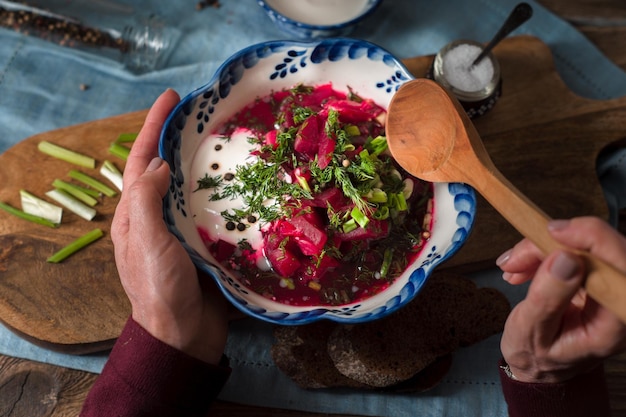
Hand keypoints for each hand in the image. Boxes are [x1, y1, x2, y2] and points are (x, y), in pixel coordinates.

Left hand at [111, 89, 228, 364]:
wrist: (183, 334)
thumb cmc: (159, 289)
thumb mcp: (145, 242)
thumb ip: (147, 201)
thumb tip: (159, 163)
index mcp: (135, 215)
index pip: (141, 161)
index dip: (153, 127)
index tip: (170, 99)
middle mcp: (157, 218)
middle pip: (166, 168)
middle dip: (180, 139)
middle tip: (203, 115)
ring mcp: (181, 230)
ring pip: (191, 187)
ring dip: (204, 163)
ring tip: (225, 141)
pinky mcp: (204, 243)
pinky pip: (212, 209)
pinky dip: (224, 193)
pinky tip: (241, 183)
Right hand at [497, 217, 625, 382]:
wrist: (541, 365)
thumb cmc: (538, 355)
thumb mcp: (532, 331)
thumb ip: (548, 298)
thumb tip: (565, 258)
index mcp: (616, 322)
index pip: (622, 267)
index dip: (593, 239)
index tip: (554, 231)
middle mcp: (620, 301)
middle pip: (603, 250)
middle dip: (555, 243)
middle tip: (518, 257)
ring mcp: (611, 288)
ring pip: (586, 245)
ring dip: (544, 248)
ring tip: (514, 266)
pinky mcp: (597, 276)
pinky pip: (575, 249)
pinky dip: (545, 251)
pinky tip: (523, 266)